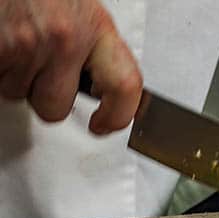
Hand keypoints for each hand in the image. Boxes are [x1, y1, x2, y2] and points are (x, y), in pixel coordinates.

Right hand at [0, 0, 141, 134]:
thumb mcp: (83, 11)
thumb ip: (98, 50)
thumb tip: (112, 91)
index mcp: (97, 26)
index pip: (125, 86)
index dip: (118, 116)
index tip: (106, 124)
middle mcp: (64, 37)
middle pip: (55, 108)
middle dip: (45, 97)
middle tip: (40, 71)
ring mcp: (26, 43)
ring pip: (20, 96)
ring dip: (17, 79)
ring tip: (18, 44)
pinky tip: (5, 43)